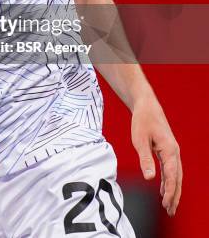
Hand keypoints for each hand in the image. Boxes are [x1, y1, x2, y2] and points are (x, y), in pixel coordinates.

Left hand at [131, 96, 181, 215]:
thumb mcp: (140, 140)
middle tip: (170, 211)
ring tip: (169, 206)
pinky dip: (169, 181)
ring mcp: (172, 151)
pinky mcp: (167, 150)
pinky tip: (164, 190)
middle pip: (177, 178)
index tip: (165, 204)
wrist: (146, 106)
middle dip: (174, 195)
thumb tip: (149, 178)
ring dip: (173, 190)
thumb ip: (145, 159)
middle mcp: (174, 152)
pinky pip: (170, 169)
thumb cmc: (142, 120)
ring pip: (175, 175)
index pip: (172, 175)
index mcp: (169, 149)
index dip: (169, 191)